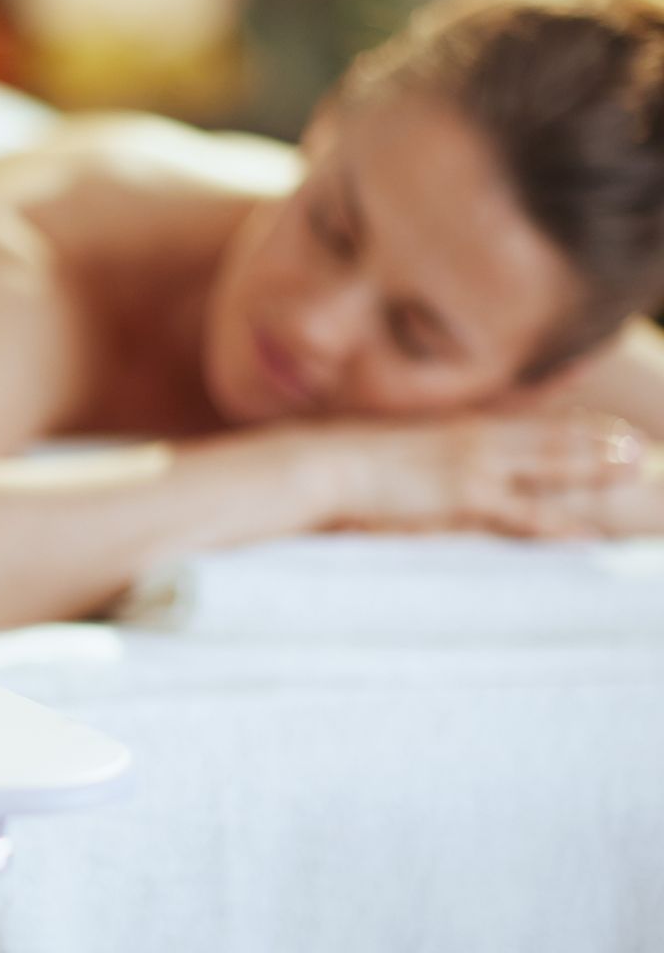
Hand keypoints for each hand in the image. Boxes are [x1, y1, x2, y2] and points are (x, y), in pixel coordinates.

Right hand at [308, 410, 645, 539]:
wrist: (324, 463)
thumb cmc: (348, 462)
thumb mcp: (393, 451)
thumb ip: (423, 455)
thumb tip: (432, 466)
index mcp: (459, 428)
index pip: (527, 423)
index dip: (569, 423)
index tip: (603, 423)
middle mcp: (474, 438)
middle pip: (549, 437)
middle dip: (597, 439)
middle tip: (641, 444)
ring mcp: (473, 464)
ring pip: (549, 463)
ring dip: (594, 464)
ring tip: (635, 466)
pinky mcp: (464, 493)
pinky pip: (523, 511)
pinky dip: (558, 521)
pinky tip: (587, 533)